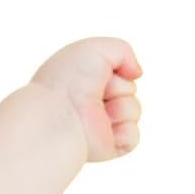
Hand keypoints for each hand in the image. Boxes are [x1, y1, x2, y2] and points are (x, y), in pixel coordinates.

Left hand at [31, 37, 142, 163]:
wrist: (58, 115)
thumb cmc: (68, 80)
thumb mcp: (97, 48)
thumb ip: (123, 51)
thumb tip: (136, 73)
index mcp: (84, 80)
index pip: (117, 71)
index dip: (113, 68)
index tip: (95, 70)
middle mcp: (92, 101)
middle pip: (129, 88)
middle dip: (120, 86)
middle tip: (96, 91)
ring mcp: (101, 124)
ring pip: (134, 110)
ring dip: (122, 106)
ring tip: (97, 110)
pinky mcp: (108, 145)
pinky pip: (133, 136)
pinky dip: (124, 130)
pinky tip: (104, 129)